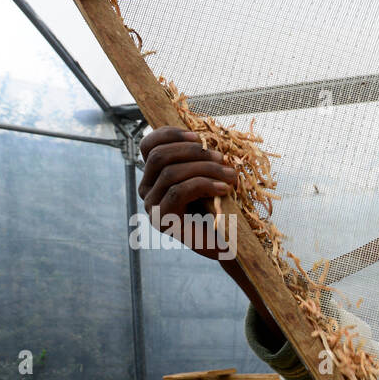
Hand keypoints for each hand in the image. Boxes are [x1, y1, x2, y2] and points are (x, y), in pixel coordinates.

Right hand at [138, 126, 238, 259]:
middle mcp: (147, 189)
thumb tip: (204, 137)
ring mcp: (151, 206)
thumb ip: (199, 158)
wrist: (230, 244)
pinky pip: (178, 191)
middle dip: (194, 152)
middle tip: (223, 159)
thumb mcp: (209, 176)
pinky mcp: (162, 220)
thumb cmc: (221, 209)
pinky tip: (224, 188)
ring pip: (170, 173)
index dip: (171, 135)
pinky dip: (204, 185)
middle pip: (159, 157)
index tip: (200, 138)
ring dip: (205, 169)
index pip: (149, 145)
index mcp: (155, 174)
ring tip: (231, 176)